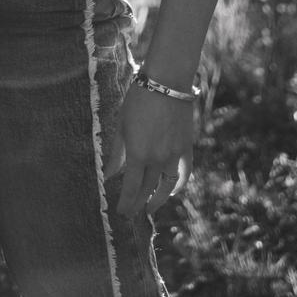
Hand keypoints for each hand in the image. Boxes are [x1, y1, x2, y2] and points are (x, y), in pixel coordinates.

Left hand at [109, 80, 196, 218]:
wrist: (166, 82)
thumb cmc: (138, 100)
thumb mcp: (121, 125)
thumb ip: (117, 153)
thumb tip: (110, 174)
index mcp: (138, 154)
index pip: (131, 188)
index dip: (126, 203)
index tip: (121, 212)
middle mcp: (157, 158)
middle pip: (148, 190)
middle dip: (138, 204)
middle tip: (132, 213)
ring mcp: (174, 155)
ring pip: (167, 187)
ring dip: (159, 200)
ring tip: (150, 207)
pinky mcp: (186, 148)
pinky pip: (184, 173)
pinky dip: (178, 185)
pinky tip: (172, 191)